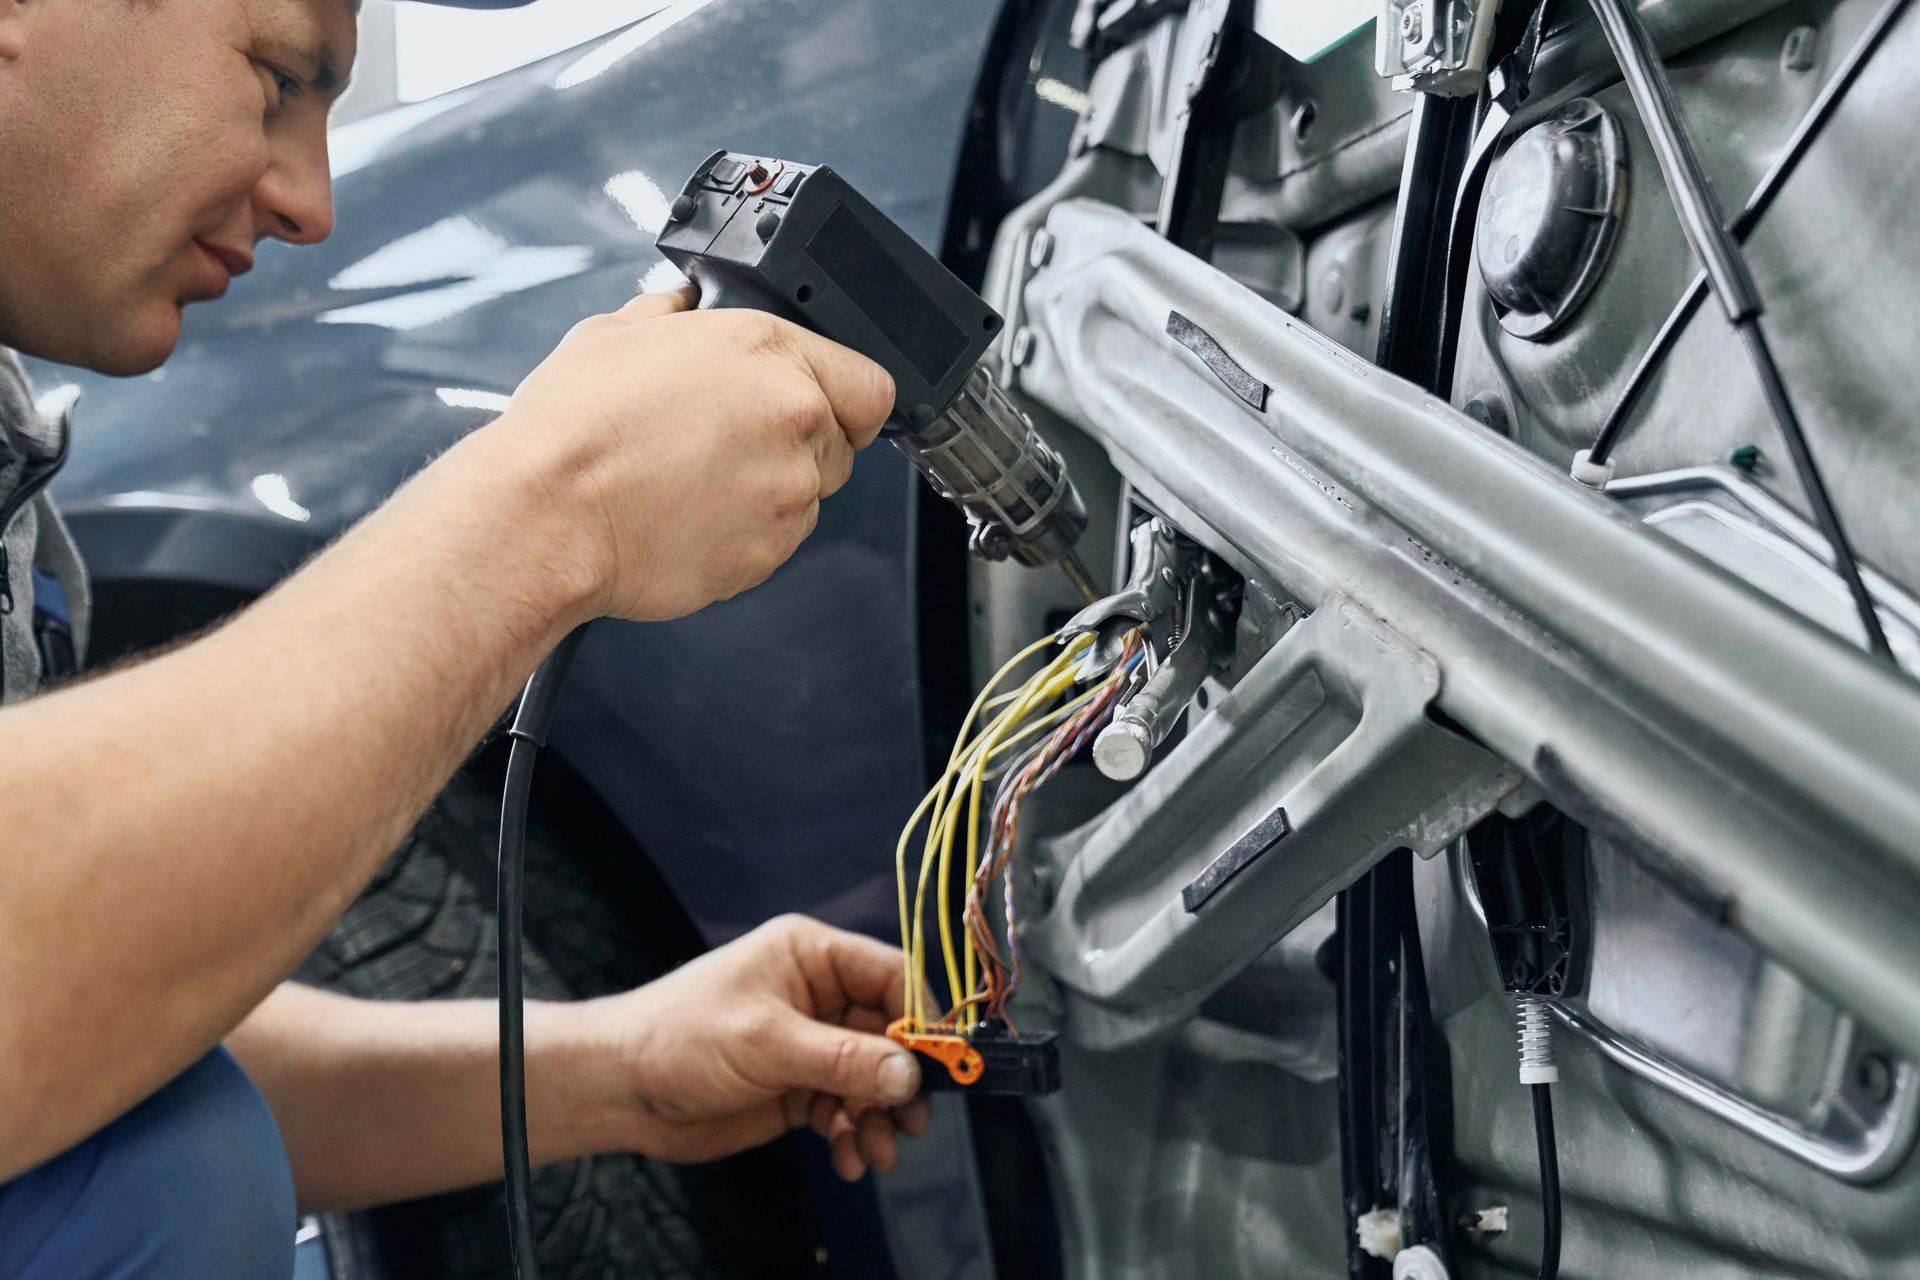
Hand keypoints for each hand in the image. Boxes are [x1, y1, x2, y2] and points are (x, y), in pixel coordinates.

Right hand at [494, 285, 894, 622]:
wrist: (545, 515)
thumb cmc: (573, 429)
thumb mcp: (617, 332)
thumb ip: (673, 313)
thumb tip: (684, 304)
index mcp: (770, 354)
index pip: (869, 383)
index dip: (846, 397)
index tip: (822, 407)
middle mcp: (794, 420)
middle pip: (839, 443)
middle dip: (795, 444)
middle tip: (728, 444)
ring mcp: (787, 493)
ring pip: (806, 495)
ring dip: (767, 490)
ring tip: (692, 481)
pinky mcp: (767, 555)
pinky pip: (774, 542)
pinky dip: (743, 534)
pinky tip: (686, 515)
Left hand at [583, 915, 929, 1179]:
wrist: (619, 1089)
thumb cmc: (680, 1038)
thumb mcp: (766, 1042)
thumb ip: (842, 1058)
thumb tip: (908, 1073)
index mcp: (811, 956)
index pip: (890, 975)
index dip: (919, 1019)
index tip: (940, 1063)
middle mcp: (817, 995)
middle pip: (888, 1034)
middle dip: (901, 1081)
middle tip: (910, 1121)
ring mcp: (808, 1044)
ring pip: (870, 1079)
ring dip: (878, 1117)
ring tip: (876, 1152)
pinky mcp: (797, 1088)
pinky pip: (845, 1109)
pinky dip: (853, 1134)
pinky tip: (849, 1159)